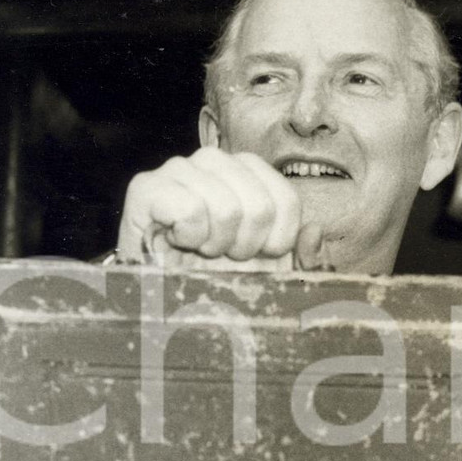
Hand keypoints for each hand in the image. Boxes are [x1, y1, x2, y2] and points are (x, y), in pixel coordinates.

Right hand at [117, 148, 328, 269]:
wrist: (160, 299)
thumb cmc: (215, 278)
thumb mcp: (269, 272)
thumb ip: (301, 258)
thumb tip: (315, 231)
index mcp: (247, 173)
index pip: (286, 200)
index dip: (276, 241)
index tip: (254, 255)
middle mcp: (214, 161)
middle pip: (258, 205)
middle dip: (244, 245)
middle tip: (221, 254)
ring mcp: (178, 169)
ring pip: (224, 207)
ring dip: (214, 243)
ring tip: (199, 248)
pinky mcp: (146, 187)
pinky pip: (189, 209)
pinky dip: (189, 236)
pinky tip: (177, 241)